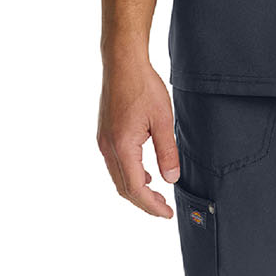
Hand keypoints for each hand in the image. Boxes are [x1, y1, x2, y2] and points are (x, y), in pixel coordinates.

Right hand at [96, 55, 180, 217]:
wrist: (123, 62)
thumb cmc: (143, 86)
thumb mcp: (163, 119)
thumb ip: (167, 152)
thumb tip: (171, 179)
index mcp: (123, 146)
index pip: (135, 188)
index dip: (151, 205)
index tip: (166, 213)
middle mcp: (108, 147)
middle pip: (123, 188)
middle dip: (143, 202)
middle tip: (163, 208)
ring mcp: (103, 140)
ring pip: (117, 177)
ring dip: (136, 188)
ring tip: (157, 193)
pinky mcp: (105, 134)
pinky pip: (115, 164)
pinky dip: (129, 174)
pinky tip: (145, 171)